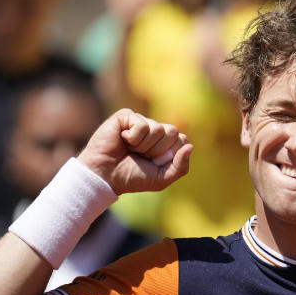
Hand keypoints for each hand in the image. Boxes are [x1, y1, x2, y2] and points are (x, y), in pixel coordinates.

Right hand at [77, 109, 192, 193]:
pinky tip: (122, 141)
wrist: (105, 177)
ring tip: (131, 150)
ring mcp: (140, 121)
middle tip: (142, 156)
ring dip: (144, 146)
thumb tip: (190, 146)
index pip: (182, 140)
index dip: (170, 154)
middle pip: (173, 131)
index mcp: (164, 142)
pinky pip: (142, 125)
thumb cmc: (132, 177)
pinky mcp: (126, 116)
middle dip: (158, 150)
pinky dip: (133, 139)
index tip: (154, 163)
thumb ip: (181, 167)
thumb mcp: (162, 179)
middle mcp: (154, 129)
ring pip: (158, 128)